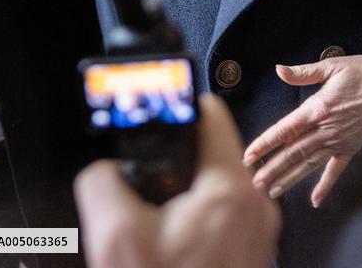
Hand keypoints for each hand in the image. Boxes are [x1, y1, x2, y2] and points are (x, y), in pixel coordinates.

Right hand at [75, 95, 279, 267]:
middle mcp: (255, 207)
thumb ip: (103, 182)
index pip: (211, 113)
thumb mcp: (114, 238)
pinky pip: (221, 217)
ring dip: (181, 195)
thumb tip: (105, 168)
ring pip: (215, 186)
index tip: (153, 116)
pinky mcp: (251, 256)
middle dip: (173, 162)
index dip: (175, 109)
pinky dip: (193, 220)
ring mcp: (258, 233)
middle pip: (211, 151)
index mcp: (231, 190)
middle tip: (143, 182)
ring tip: (151, 220)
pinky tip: (167, 246)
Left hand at [244, 55, 361, 207]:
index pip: (285, 130)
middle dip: (271, 169)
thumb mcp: (332, 66)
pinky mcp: (351, 148)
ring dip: (289, 178)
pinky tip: (314, 200)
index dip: (266, 143)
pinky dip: (325, 186)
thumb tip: (279, 70)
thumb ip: (303, 72)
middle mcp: (326, 129)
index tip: (249, 156)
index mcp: (318, 108)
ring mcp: (339, 142)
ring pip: (308, 164)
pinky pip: (335, 170)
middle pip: (293, 153)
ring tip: (272, 191)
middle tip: (253, 183)